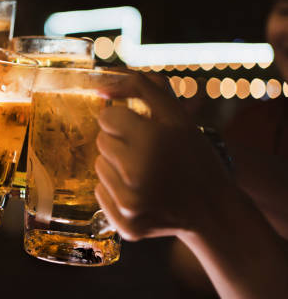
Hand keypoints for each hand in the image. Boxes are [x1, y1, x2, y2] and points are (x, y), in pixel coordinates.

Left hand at [93, 72, 231, 240]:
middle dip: (122, 143)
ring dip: (118, 166)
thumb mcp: (176, 115)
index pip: (107, 117)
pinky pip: (100, 194)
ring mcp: (130, 203)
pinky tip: (142, 193)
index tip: (142, 130)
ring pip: (99, 167)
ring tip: (146, 173)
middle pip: (102, 141)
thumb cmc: (193, 156)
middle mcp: (137, 173)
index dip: (125, 121)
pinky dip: (116, 190)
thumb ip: (140, 88)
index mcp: (151, 140)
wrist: (213, 209)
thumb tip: (100, 88)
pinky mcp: (126, 225)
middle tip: (148, 153)